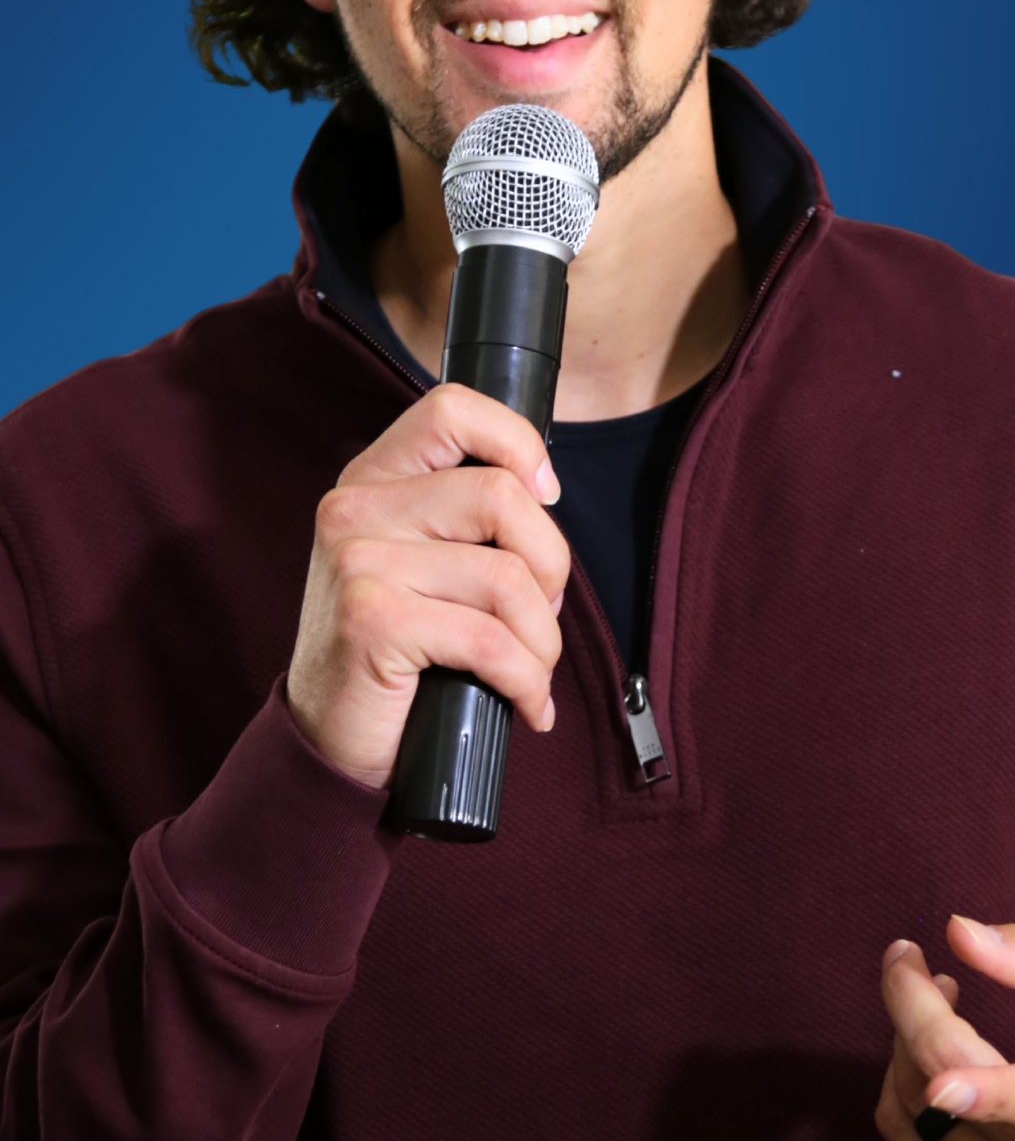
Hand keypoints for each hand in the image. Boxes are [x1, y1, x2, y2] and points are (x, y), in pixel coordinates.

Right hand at [286, 383, 568, 789]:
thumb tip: (544, 490)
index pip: (453, 409)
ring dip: (542, 639)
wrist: (326, 741)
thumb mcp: (416, 561)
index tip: (544, 495)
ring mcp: (358, 561)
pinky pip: (491, 642)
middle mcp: (355, 507)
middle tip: (539, 615)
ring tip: (530, 670)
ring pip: (508, 577)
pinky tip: (526, 704)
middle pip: (502, 496)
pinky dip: (527, 681)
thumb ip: (461, 515)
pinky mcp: (372, 620)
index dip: (518, 442)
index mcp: (372, 478)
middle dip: (550, 566)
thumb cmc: (392, 651)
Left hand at [876, 915, 1014, 1136]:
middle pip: (955, 1089)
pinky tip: (924, 1039)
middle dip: (914, 1009)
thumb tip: (960, 932)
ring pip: (922, 1113)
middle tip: (904, 953)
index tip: (942, 1090)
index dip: (989, 1095)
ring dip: (906, 1038)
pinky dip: (899, 1077)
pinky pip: (905, 1129)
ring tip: (937, 990)